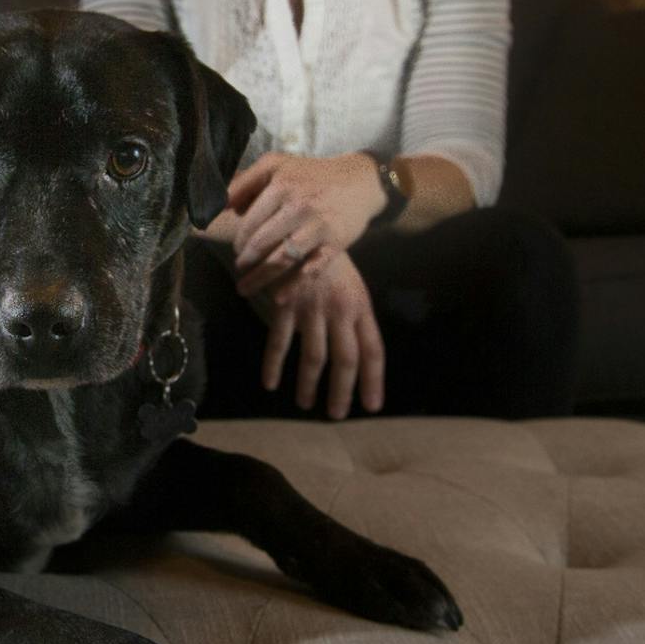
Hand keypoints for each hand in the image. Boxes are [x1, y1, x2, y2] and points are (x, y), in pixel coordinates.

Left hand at [229, 153, 381, 297]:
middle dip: (245, 261)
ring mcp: (318, 226)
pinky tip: (278, 298)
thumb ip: (246, 181)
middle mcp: (298, 206)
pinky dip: (294, 285)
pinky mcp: (335, 243)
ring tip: (245, 288)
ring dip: (259, 278)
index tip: (236, 249)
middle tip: (240, 268)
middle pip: (261, 243)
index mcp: (281, 186)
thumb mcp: (276, 165)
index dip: (238, 240)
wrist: (359, 180)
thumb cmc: (311, 174)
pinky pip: (311, 269)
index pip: (249, 222)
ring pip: (281, 259)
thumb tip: (221, 205)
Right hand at [254, 252, 384, 418]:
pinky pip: (279, 342)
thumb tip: (360, 357)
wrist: (300, 228)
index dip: (373, 380)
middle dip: (342, 392)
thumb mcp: (350, 287)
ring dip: (309, 385)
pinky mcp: (285, 304)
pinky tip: (270, 384)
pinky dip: (274, 365)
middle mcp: (340, 309)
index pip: (373, 350)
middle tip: (336, 415)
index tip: (372, 407)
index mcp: (361, 306)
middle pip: (346, 359)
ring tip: (306, 405)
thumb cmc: (328, 262)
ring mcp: (312, 307)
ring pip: (314, 356)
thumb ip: (355, 320)